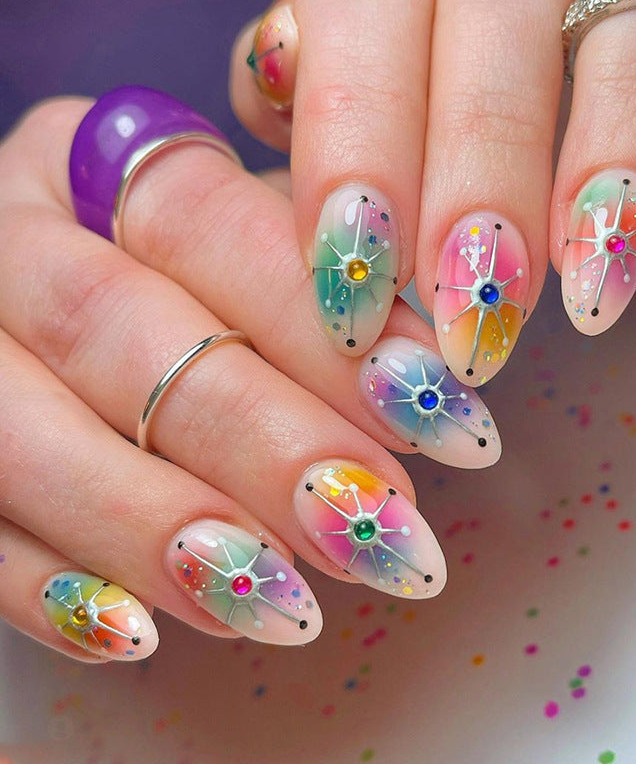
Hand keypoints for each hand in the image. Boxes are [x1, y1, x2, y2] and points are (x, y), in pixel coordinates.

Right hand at [0, 93, 502, 659]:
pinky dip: (48, 588)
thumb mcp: (257, 255)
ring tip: (284, 605)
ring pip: (21, 436)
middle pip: (110, 325)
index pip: (203, 221)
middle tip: (376, 524)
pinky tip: (146, 635)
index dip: (316, 322)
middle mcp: (8, 239)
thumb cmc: (197, 282)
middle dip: (257, 438)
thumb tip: (424, 378)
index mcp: (95, 163)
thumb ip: (322, 294)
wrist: (68, 313)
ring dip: (156, 527)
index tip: (431, 408)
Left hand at [231, 0, 635, 359]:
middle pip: (492, 52)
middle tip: (476, 326)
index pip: (356, 42)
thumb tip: (266, 105)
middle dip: (483, 195)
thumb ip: (316, 52)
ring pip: (631, 32)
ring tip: (597, 293)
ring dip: (616, 167)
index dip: (354, 172)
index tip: (355, 303)